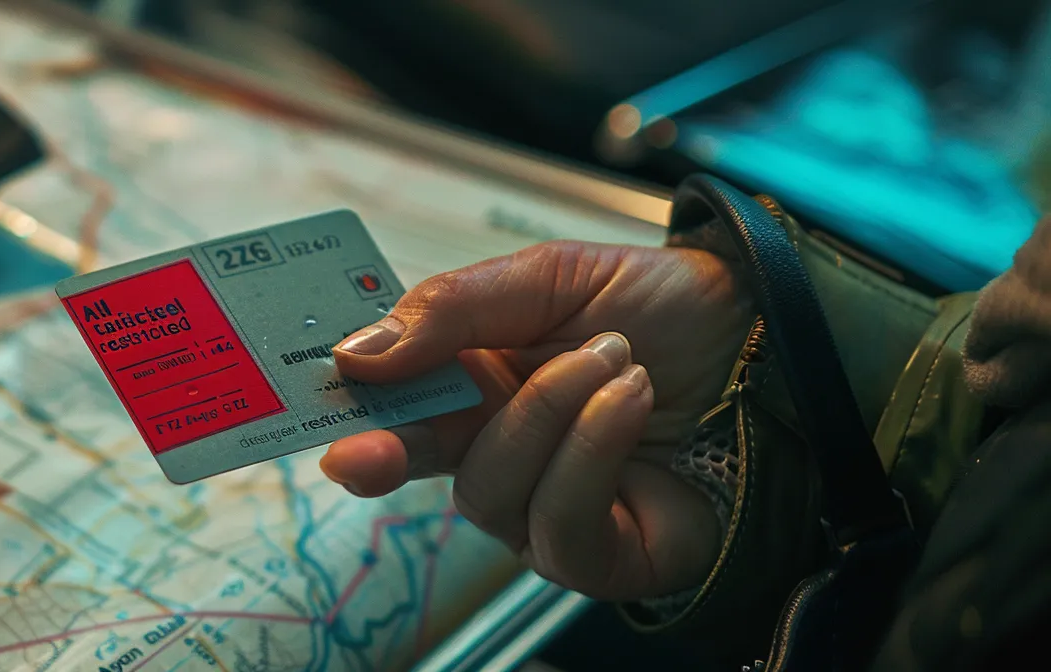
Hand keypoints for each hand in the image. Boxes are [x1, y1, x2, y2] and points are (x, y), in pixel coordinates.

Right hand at [321, 241, 751, 599]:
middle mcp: (498, 450)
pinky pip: (556, 526)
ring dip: (548, 415)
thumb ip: (449, 310)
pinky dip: (589, 454)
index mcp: (471, 381)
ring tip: (614, 362)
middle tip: (362, 452)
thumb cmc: (665, 308)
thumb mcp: (549, 277)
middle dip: (388, 453)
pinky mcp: (597, 557)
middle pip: (412, 465)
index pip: (388, 407)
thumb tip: (355, 354)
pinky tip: (629, 402)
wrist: (774, 340)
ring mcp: (542, 510)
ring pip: (488, 492)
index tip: (316, 411)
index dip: (346, 414)